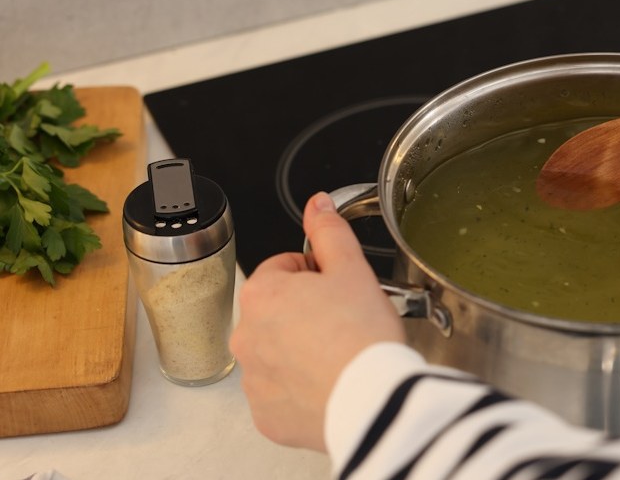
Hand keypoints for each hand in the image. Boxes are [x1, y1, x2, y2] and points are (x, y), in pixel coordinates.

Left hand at [230, 192, 403, 450]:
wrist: (372, 400)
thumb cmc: (362, 336)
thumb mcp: (352, 268)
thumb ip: (330, 231)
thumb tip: (318, 204)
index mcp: (262, 294)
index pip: (284, 268)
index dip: (318, 274)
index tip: (339, 290)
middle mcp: (246, 337)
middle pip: (278, 312)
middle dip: (307, 313)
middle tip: (345, 322)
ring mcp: (253, 380)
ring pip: (278, 353)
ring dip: (302, 351)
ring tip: (340, 356)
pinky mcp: (266, 415)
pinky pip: (281, 394)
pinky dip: (302, 389)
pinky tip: (330, 383)